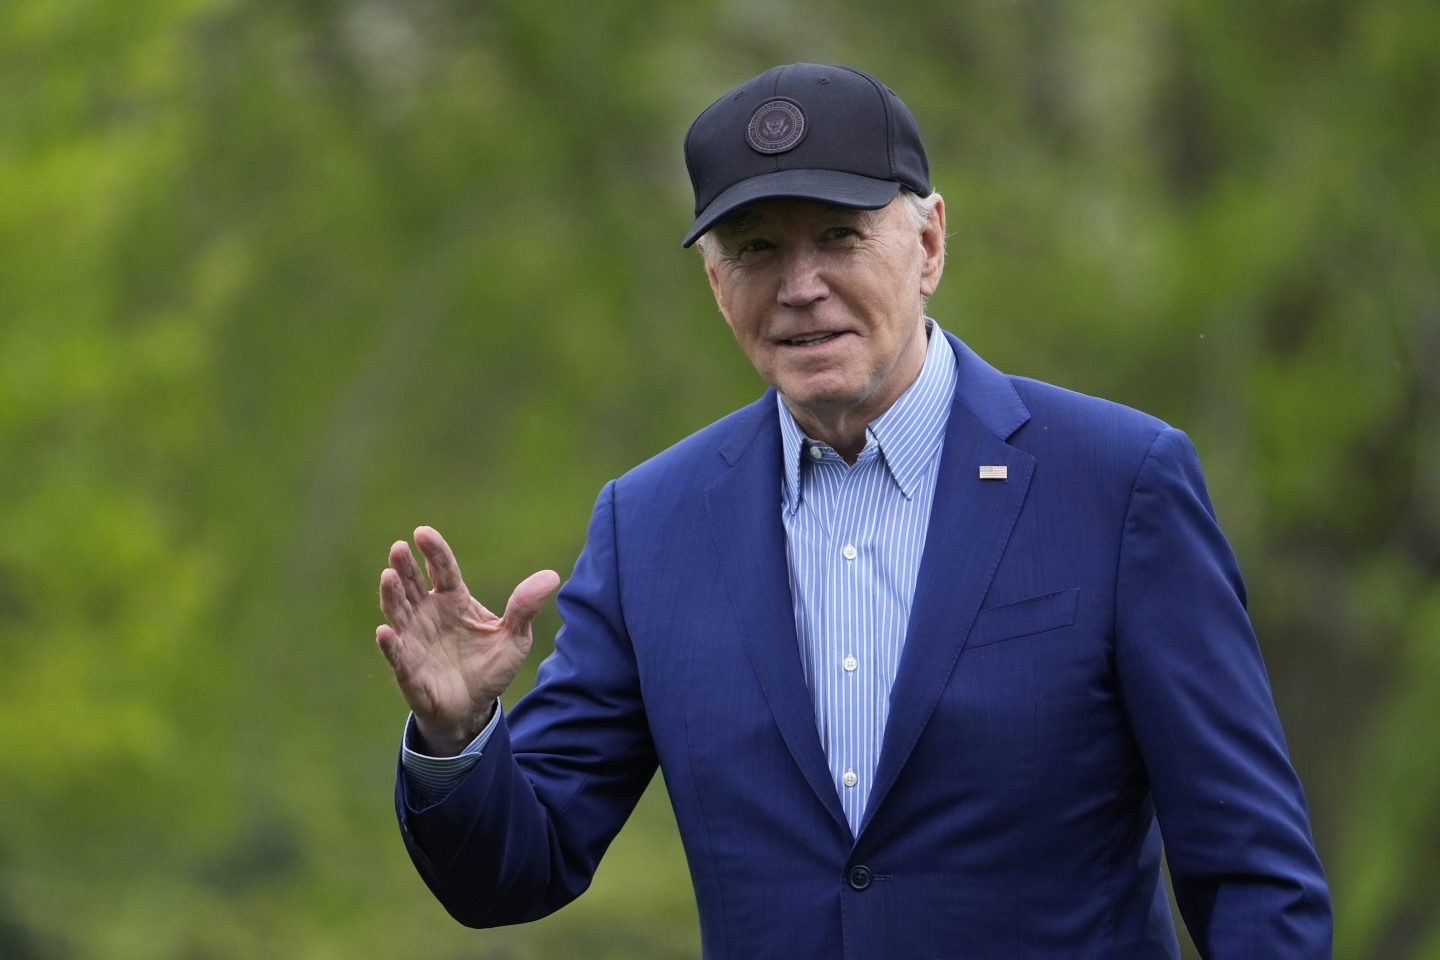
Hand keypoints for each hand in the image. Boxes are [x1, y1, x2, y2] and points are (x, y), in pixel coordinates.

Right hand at [376, 525, 559, 755]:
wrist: (473, 708)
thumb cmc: (489, 667)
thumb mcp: (515, 637)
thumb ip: (525, 607)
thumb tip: (552, 576)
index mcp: (454, 600)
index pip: (443, 570)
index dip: (434, 552)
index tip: (423, 533)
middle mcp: (428, 614)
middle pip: (413, 584)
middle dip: (405, 566)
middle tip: (398, 548)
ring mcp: (414, 639)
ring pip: (398, 612)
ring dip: (392, 595)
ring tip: (388, 576)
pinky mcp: (408, 669)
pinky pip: (396, 655)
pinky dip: (389, 644)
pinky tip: (384, 631)